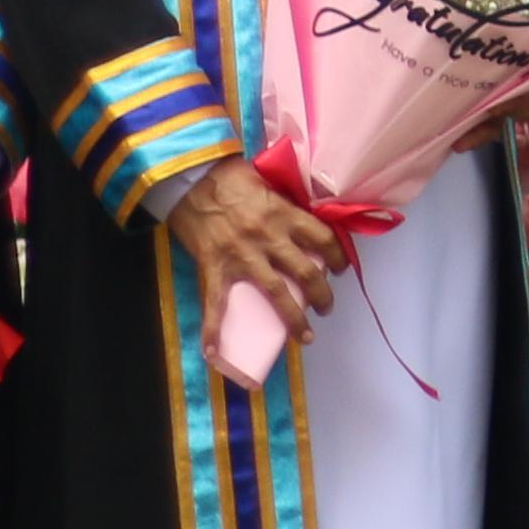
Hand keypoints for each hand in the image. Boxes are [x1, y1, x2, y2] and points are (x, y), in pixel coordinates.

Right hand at [169, 158, 344, 326]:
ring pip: (277, 292)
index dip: (337, 256)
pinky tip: (214, 353)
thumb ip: (285, 201)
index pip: (323, 239)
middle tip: (327, 308)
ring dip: (293, 318)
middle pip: (306, 271)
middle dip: (322, 294)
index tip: (341, 268)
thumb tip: (304, 213)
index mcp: (284, 214)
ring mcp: (242, 255)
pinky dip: (213, 330)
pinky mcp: (214, 266)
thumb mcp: (267, 181)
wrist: (187, 177)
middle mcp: (269, 237)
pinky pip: (215, 304)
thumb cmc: (228, 175)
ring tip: (305, 335)